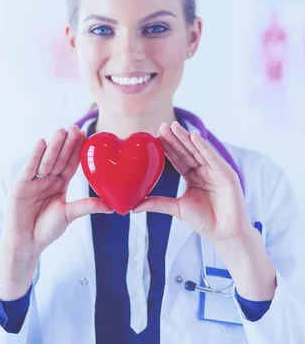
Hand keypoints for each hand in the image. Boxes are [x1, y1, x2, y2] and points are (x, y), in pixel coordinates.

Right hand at [0, 124, 111, 299]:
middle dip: (67, 143)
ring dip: (53, 146)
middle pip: (59, 158)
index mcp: (59, 184)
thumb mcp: (69, 215)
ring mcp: (33, 181)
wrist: (26, 243)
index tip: (86, 135)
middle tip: (76, 127)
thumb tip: (112, 206)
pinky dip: (35, 156)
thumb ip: (86, 207)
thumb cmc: (46, 230)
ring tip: (61, 131)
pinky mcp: (20, 185)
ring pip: (46, 161)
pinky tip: (42, 143)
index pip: (70, 164)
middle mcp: (46, 179)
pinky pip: (30, 168)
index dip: (77, 150)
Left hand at [133, 121, 251, 245]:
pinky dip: (204, 147)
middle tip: (161, 125)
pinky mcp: (227, 175)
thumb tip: (133, 207)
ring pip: (198, 151)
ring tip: (174, 126)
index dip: (167, 147)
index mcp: (192, 176)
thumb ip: (156, 203)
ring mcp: (216, 171)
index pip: (177, 158)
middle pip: (187, 151)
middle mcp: (204, 171)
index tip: (154, 136)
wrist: (224, 234)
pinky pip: (213, 158)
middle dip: (175, 138)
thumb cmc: (204, 221)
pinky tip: (194, 137)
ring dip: (186, 138)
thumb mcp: (176, 208)